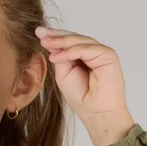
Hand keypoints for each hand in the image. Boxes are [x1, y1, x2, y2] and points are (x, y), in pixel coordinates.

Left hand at [35, 26, 134, 145]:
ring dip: (61, 42)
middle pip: (74, 38)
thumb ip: (60, 58)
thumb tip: (52, 42)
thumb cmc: (81, 97)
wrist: (96, 113)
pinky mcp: (108, 55)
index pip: (69, 43)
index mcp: (83, 56)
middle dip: (56, 35)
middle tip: (40, 32)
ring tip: (45, 42)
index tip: (39, 34)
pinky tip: (56, 56)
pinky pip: (86, 49)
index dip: (54, 38)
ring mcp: (101, 52)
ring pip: (79, 41)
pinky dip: (70, 52)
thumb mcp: (64, 74)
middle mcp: (93, 52)